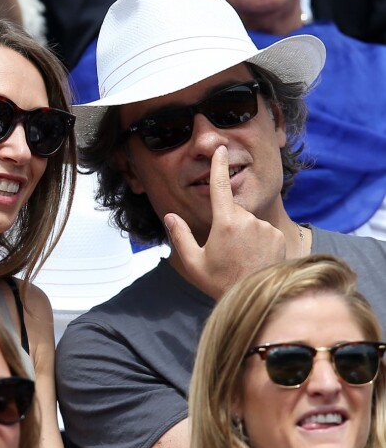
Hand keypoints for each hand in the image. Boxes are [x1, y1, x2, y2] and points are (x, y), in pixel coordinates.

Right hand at [164, 145, 285, 298]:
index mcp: (224, 223)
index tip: (220, 149)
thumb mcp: (194, 262)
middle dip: (226, 223)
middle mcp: (247, 220)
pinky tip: (253, 257)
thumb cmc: (221, 282)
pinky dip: (256, 239)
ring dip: (242, 233)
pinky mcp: (277, 235)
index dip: (218, 165)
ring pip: (247, 221)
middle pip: (232, 211)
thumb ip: (180, 236)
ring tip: (240, 257)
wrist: (257, 298)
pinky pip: (262, 230)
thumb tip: (170, 216)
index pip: (219, 187)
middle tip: (224, 251)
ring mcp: (264, 227)